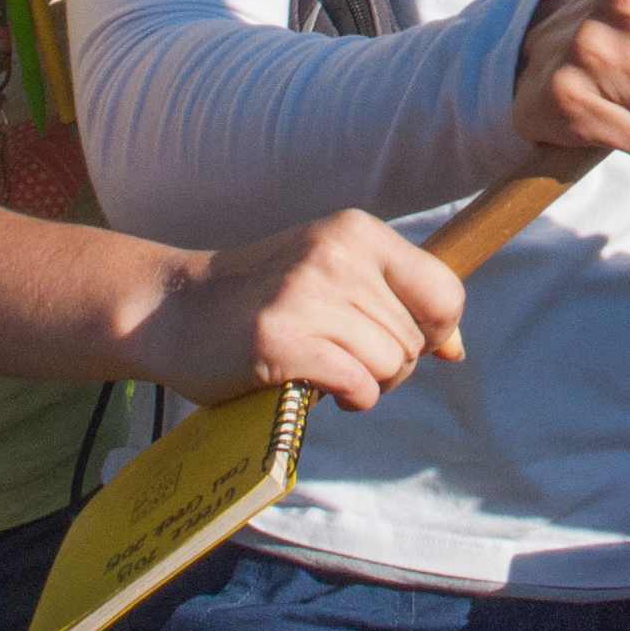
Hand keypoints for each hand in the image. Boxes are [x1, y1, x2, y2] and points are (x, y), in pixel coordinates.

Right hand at [142, 209, 464, 412]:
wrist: (173, 310)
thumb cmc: (263, 300)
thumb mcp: (334, 278)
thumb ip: (396, 303)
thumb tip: (456, 349)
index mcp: (357, 231)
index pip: (445, 292)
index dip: (435, 331)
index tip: (398, 341)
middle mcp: (336, 254)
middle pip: (415, 339)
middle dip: (391, 365)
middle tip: (343, 360)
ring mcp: (306, 295)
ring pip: (390, 364)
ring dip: (368, 384)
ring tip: (326, 370)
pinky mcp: (281, 340)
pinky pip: (357, 386)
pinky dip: (348, 399)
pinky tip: (317, 388)